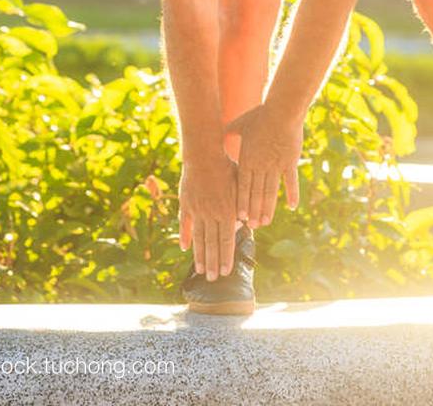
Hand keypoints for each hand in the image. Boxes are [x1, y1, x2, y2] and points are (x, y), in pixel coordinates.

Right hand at [178, 150, 237, 280]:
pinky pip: (185, 223)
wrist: (204, 153)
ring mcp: (197, 210)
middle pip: (211, 244)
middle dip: (213, 263)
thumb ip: (241, 205)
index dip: (226, 257)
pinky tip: (185, 248)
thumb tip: (246, 223)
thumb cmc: (227, 167)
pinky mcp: (186, 203)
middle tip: (212, 280)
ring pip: (198, 238)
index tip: (225, 272)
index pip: (226, 240)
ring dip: (200, 256)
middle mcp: (211, 214)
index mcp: (226, 210)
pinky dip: (185, 236)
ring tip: (200, 270)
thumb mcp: (239, 185)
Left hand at [226, 103, 302, 228]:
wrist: (282, 110)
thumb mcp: (241, 124)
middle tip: (253, 226)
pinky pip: (291, 181)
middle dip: (254, 211)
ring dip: (269, 208)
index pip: (242, 186)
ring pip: (271, 191)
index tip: (241, 217)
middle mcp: (261, 165)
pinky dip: (292, 194)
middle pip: (256, 193)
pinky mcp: (290, 162)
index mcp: (248, 158)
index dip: (242, 202)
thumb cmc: (260, 115)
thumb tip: (220, 134)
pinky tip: (293, 206)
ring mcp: (276, 165)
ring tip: (266, 222)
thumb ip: (230, 132)